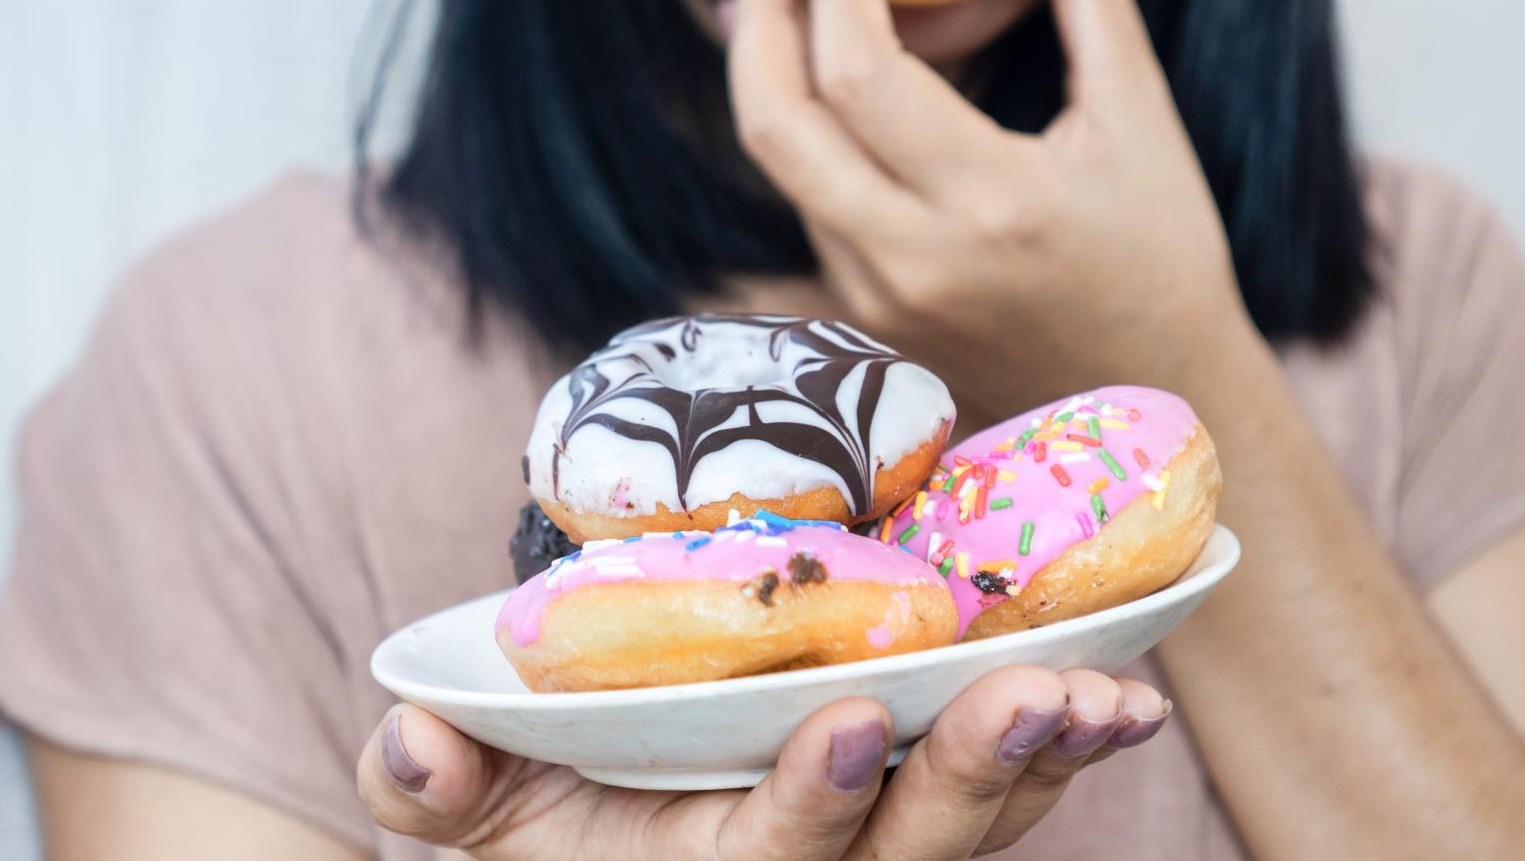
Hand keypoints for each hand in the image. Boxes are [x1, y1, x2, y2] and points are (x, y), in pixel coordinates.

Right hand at [359, 665, 1168, 858]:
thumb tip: (406, 738)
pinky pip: (1014, 790)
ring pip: (983, 823)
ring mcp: (884, 844)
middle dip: (971, 780)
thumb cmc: (550, 813)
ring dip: (1047, 758)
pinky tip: (1118, 681)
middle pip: (911, 854)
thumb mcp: (480, 807)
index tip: (850, 719)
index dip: (816, 801)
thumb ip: (438, 785)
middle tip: (1031, 694)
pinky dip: (1066, 742)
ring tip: (1107, 692)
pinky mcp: (931, 803)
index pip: (776, 859)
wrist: (617, 820)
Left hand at [727, 0, 1264, 425]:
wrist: (1152, 399)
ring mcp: (878, 301)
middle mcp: (916, 262)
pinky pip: (807, 206)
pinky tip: (808, 76)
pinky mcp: (862, 322)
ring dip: (767, 71)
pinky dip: (799, 131)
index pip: (861, 75)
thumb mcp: (1140, 121)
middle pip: (776, 126)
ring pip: (784, 167)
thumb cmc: (1162, 259)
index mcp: (993, 205)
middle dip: (759, 20)